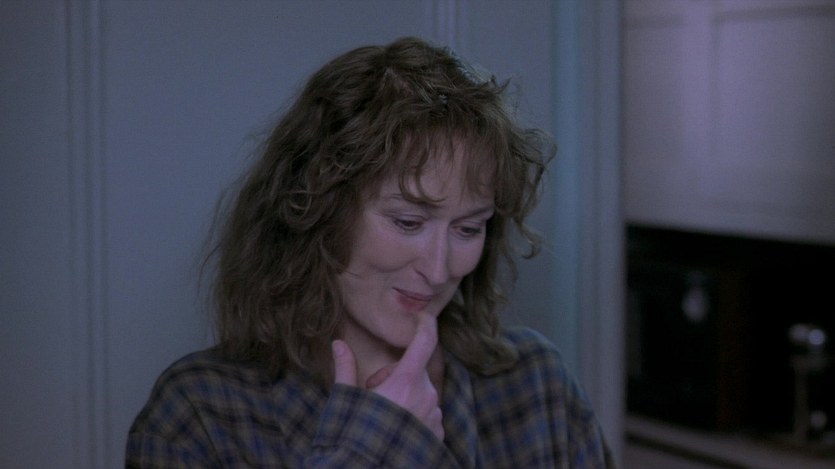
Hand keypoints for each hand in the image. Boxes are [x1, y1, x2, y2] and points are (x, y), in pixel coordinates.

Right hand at [332, 314, 443, 439]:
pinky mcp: (437, 436)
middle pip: (418, 370)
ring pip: (423, 392)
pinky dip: (416, 414)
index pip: (424, 343)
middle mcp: (426, 397)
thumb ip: (345, 369)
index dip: (426, 325)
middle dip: (398, 372)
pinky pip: (429, 414)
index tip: (423, 316)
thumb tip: (338, 344)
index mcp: (405, 383)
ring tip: (383, 414)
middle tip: (373, 389)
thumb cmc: (354, 435)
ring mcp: (434, 418)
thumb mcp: (346, 401)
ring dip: (407, 395)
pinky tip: (395, 428)